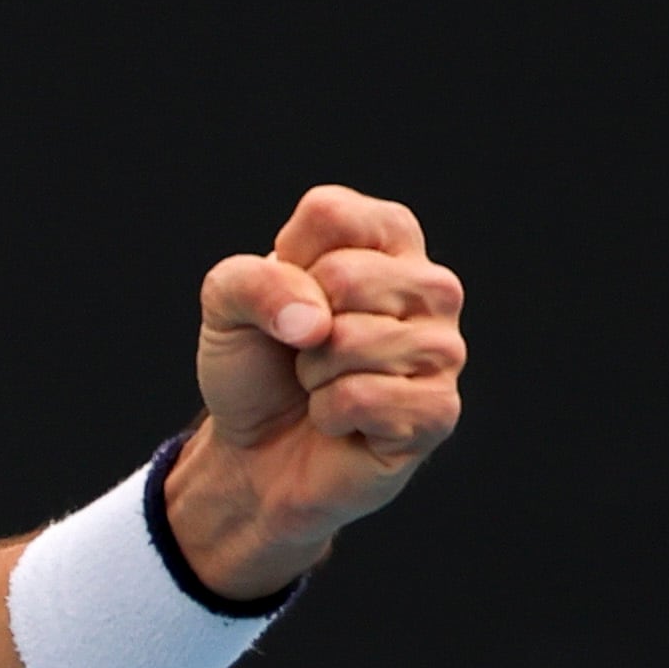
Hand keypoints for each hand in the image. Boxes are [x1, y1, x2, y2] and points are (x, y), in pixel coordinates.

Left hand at [167, 185, 465, 598]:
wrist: (257, 454)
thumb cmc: (257, 366)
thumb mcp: (225, 305)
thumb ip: (251, 281)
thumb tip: (315, 321)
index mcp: (389, 237)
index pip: (330, 213)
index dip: (283, 262)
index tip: (288, 295)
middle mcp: (431, 286)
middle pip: (346, 276)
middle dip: (298, 324)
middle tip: (308, 349)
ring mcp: (443, 349)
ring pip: (353, 340)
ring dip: (313, 373)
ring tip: (325, 384)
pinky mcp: (438, 410)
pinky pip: (364, 397)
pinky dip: (330, 414)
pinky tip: (343, 421)